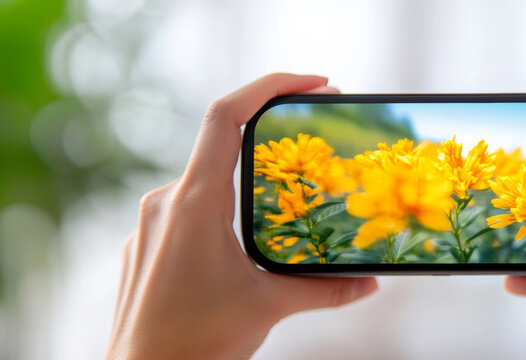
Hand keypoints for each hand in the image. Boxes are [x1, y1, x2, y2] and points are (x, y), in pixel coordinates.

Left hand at [106, 74, 378, 358]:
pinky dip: (223, 213)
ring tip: (284, 205)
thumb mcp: (269, 307)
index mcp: (195, 202)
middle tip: (313, 142)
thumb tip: (369, 283)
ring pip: (206, 182)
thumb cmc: (195, 343)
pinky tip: (243, 246)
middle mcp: (166, 202)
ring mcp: (151, 223)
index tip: (314, 85)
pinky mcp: (146, 246)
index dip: (270, 86)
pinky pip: (188, 211)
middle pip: (222, 145)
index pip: (227, 115)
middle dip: (270, 140)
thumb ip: (324, 288)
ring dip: (247, 183)